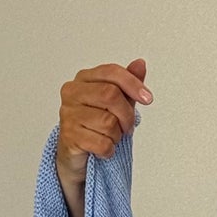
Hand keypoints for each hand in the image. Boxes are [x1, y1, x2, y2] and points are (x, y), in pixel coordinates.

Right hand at [55, 58, 152, 183]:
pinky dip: (109, 150)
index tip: (147, 98)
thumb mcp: (115, 102)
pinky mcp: (69, 135)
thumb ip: (127, 84)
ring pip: (108, 122)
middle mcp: (73, 92)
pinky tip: (103, 148)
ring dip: (117, 135)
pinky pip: (102, 143)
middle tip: (127, 126)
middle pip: (111, 95)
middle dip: (126, 115)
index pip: (111, 72)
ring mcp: (68, 113)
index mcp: (84, 78)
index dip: (133, 84)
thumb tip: (140, 64)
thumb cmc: (95, 124)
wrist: (75, 151)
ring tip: (110, 137)